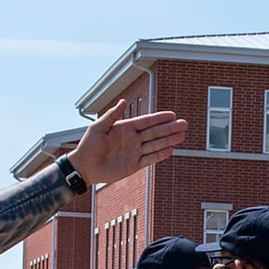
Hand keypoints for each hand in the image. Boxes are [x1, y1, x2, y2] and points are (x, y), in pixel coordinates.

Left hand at [69, 98, 187, 185]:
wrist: (84, 167)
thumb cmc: (88, 146)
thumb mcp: (98, 128)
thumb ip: (111, 116)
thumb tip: (122, 102)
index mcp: (125, 128)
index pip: (146, 121)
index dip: (159, 118)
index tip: (172, 114)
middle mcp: (132, 139)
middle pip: (155, 132)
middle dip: (170, 128)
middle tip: (184, 124)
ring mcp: (134, 152)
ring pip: (155, 145)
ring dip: (169, 140)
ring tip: (182, 136)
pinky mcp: (134, 165)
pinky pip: (149, 159)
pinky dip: (159, 155)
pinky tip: (170, 150)